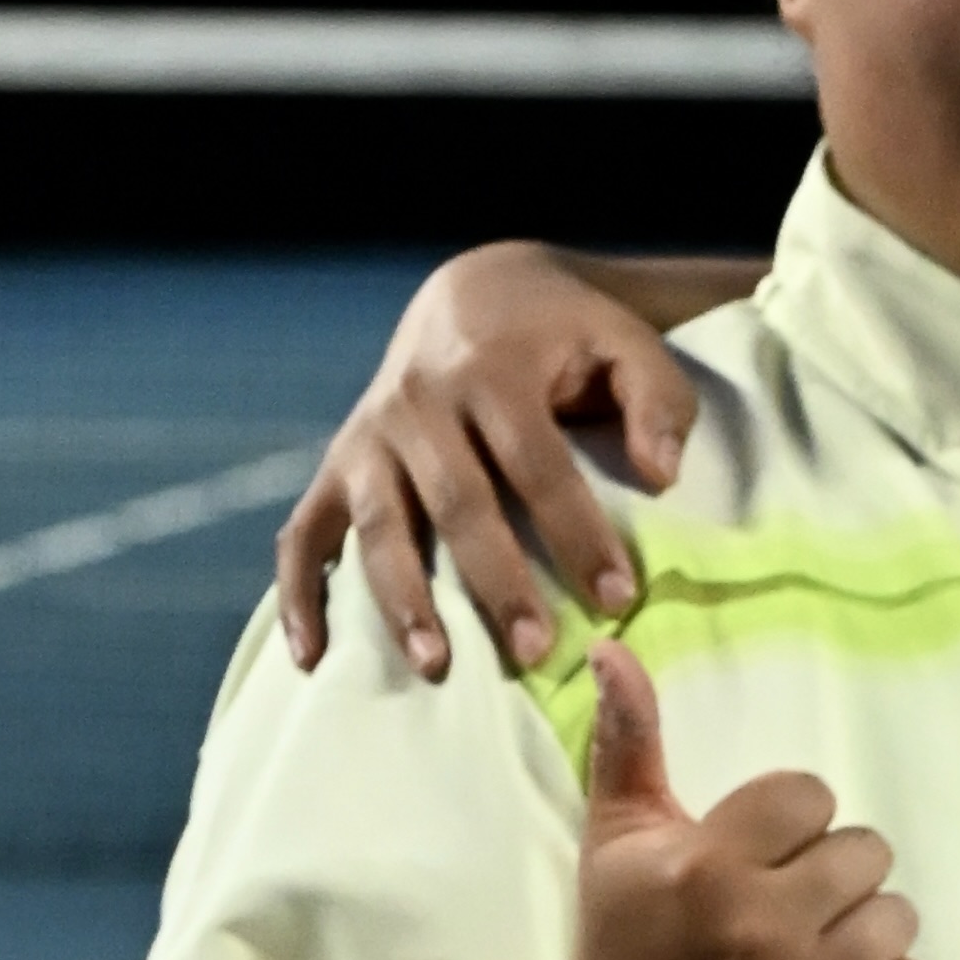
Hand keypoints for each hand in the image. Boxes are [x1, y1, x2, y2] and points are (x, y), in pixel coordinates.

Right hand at [275, 246, 742, 685]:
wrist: (473, 294)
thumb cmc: (565, 335)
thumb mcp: (624, 340)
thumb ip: (657, 399)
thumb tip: (660, 474)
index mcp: (490, 368)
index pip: (537, 462)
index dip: (576, 532)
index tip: (616, 598)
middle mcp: (416, 401)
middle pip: (457, 502)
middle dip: (497, 582)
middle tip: (537, 653)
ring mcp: (367, 436)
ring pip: (378, 524)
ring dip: (402, 599)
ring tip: (437, 666)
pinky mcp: (336, 465)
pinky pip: (303, 534)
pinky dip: (299, 595)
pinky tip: (312, 659)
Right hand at [509, 645, 930, 959]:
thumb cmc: (622, 944)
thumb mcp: (616, 840)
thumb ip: (628, 742)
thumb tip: (614, 646)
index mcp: (703, 870)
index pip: (810, 797)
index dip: (791, 820)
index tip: (763, 851)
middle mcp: (758, 931)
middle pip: (866, 852)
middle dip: (831, 871)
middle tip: (791, 902)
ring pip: (899, 917)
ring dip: (865, 927)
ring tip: (818, 946)